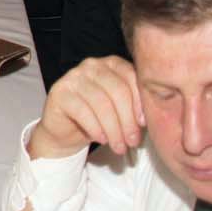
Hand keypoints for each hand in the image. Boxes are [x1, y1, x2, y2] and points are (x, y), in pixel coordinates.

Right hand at [29, 56, 143, 159]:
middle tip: (132, 142)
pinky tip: (101, 139)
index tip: (143, 124)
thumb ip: (135, 106)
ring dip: (114, 129)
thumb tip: (152, 117)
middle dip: (127, 120)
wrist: (66, 129)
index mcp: (111, 63)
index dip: (140, 102)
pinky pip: (82, 111)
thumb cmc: (100, 118)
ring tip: (119, 147)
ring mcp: (73, 77)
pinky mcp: (59, 92)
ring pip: (101, 103)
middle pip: (117, 91)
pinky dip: (95, 128)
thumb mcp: (121, 110)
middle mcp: (91, 65)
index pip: (131, 77)